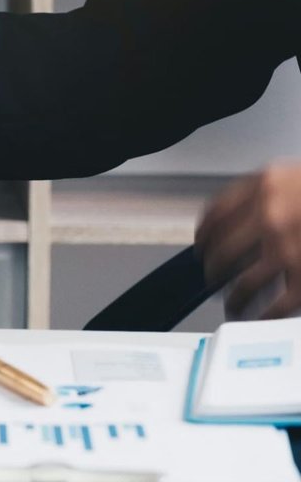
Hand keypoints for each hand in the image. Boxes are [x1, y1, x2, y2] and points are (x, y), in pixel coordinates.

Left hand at [195, 162, 300, 319]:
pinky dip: (264, 317)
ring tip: (235, 306)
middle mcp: (270, 213)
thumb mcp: (298, 176)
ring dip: (236, 300)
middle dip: (214, 270)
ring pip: (245, 283)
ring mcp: (287, 248)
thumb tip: (244, 214)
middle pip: (223, 250)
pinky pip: (276, 306)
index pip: (217, 213)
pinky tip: (262, 319)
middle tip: (213, 278)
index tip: (203, 244)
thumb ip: (271, 189)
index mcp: (266, 184)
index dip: (206, 233)